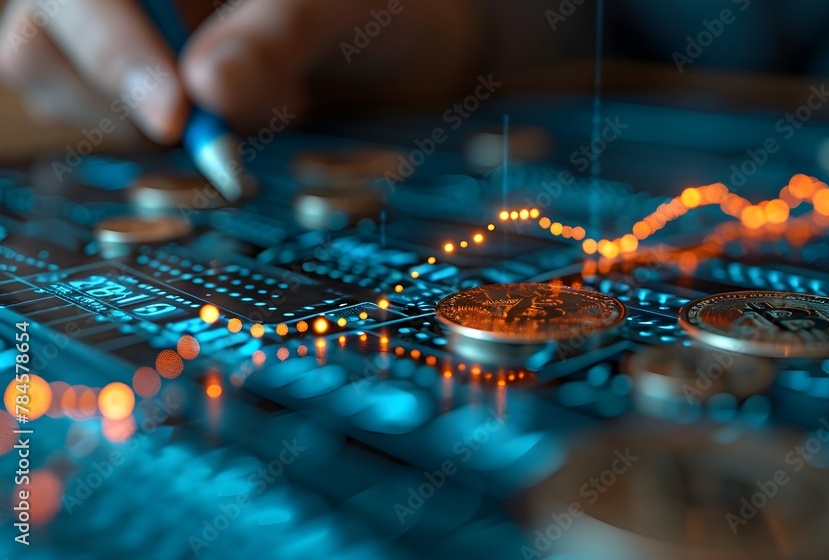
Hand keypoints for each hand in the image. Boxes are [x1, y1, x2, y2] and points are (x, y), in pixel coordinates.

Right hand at [0, 0, 480, 144]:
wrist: (406, 34)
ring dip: (147, 123)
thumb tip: (207, 94)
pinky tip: (243, 120)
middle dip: (122, 94)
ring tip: (260, 108)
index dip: (112, 51)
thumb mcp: (335, 6)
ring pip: (65, 87)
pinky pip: (113, 121)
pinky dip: (172, 141)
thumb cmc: (376, 0)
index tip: (175, 115)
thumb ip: (274, 39)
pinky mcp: (143, 80)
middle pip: (46, 39)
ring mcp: (128, 31)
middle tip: (209, 124)